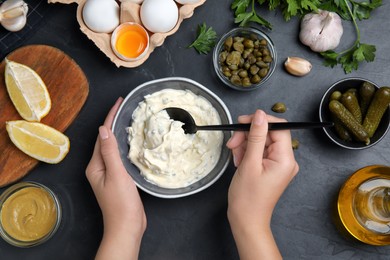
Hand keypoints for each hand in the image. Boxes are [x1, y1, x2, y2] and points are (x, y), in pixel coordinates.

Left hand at [86, 97, 145, 259]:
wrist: (127, 226)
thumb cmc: (121, 203)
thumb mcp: (116, 174)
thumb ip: (110, 152)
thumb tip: (103, 129)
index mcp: (95, 165)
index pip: (102, 135)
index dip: (110, 117)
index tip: (118, 102)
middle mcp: (99, 167)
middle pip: (105, 139)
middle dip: (113, 121)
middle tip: (124, 106)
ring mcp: (108, 173)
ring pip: (113, 147)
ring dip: (119, 132)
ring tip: (127, 118)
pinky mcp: (118, 179)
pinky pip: (119, 157)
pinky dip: (125, 146)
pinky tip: (132, 143)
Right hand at [226, 110, 298, 259]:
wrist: (246, 220)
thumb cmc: (248, 198)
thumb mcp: (249, 163)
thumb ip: (255, 136)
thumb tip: (260, 115)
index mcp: (286, 159)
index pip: (279, 127)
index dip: (261, 121)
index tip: (242, 122)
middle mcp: (286, 160)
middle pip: (268, 133)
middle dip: (248, 135)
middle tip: (232, 142)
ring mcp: (278, 164)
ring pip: (261, 141)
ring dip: (245, 144)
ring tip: (235, 156)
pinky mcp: (271, 167)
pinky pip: (259, 151)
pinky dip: (247, 152)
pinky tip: (239, 161)